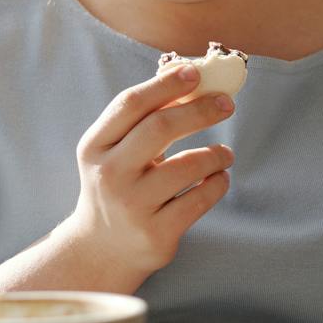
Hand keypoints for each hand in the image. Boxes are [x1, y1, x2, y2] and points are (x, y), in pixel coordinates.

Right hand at [62, 61, 235, 283]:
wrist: (100, 249)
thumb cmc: (118, 184)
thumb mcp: (115, 151)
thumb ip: (144, 117)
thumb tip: (187, 72)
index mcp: (95, 146)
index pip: (131, 104)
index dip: (166, 84)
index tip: (196, 72)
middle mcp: (109, 175)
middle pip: (161, 128)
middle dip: (200, 110)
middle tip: (227, 104)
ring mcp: (132, 206)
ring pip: (189, 165)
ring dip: (217, 154)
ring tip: (225, 154)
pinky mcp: (156, 233)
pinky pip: (201, 198)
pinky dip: (219, 182)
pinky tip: (219, 177)